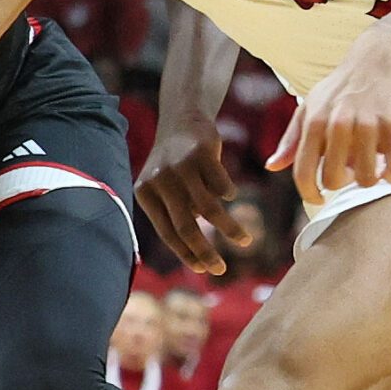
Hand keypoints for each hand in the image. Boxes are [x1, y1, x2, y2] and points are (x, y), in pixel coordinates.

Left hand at [135, 117, 248, 274]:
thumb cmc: (175, 164)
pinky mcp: (201, 153)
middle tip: (221, 270)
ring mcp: (180, 166)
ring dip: (229, 229)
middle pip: (186, 226)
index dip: (186, 254)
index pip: (167, 232)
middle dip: (206, 252)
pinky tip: (230, 194)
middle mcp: (159, 180)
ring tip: (244, 241)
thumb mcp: (164, 187)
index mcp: (145, 193)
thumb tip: (198, 255)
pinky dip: (229, 194)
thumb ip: (175, 215)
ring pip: (209, 209)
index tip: (204, 270)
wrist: (182, 119)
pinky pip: (222, 186)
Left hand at [269, 28, 390, 206]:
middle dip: (343, 183)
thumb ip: (291, 138)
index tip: (319, 199)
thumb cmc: (342, 86)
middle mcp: (338, 123)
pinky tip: (390, 167)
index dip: (310, 194)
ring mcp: (367, 124)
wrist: (381, 55)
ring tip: (371, 165)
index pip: (304, 172)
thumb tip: (271, 166)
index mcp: (314, 121)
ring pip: (366, 178)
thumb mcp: (311, 105)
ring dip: (370, 179)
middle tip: (350, 172)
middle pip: (335, 180)